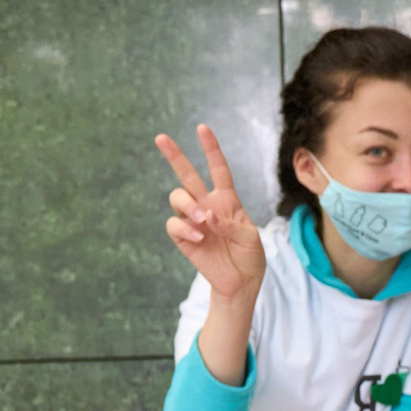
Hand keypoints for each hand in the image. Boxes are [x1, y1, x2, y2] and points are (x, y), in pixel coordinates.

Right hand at [157, 124, 263, 302]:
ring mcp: (193, 220)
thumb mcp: (250, 237)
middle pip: (187, 175)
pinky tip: (200, 237)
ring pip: (177, 197)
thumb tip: (207, 216)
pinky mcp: (183, 238)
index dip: (210, 149)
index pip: (217, 169)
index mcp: (227, 199)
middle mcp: (207, 205)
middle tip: (161, 138)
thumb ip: (230, 223)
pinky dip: (185, 228)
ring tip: (201, 220)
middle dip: (174, 155)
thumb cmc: (250, 256)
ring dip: (187, 205)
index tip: (202, 128)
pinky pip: (174, 225)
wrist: (241, 282)